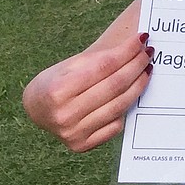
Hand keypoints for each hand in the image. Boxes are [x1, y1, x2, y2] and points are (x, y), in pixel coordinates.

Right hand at [22, 0, 152, 151]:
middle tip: (148, 52)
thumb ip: (99, 59)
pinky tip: (134, 92)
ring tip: (147, 69)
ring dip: (139, 84)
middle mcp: (65, 115)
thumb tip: (134, 47)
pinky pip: (115, 125)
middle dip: (136, 65)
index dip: (127, 51)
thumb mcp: (69, 65)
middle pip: (115, 86)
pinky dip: (127, 107)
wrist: (36, 110)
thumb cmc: (55, 83)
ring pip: (120, 105)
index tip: (141, 39)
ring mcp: (74, 133)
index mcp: (58, 91)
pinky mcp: (82, 145)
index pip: (104, 67)